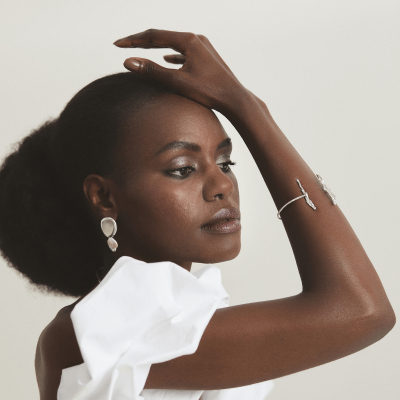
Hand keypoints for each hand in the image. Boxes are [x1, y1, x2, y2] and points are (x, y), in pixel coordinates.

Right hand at [113, 29, 245, 113]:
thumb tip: (128, 61)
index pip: (153, 36)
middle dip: (142, 42)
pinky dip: (172, 55)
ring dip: (156, 47)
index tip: (117, 45)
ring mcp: (203, 48)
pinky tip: (168, 59)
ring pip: (174, 44)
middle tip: (123, 45)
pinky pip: (184, 52)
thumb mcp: (177, 82)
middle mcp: (196, 39)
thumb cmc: (209, 91)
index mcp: (188, 40)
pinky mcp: (207, 58)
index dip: (133, 41)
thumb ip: (152, 71)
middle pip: (163, 37)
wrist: (235, 99)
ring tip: (141, 49)